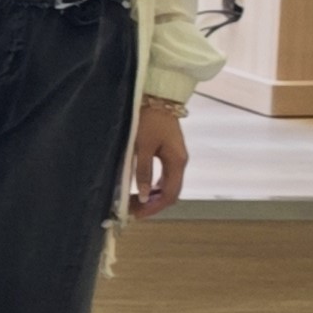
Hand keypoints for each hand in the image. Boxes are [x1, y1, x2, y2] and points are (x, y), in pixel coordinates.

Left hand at [130, 99, 188, 215]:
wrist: (158, 97)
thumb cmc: (149, 119)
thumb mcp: (142, 146)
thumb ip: (143, 170)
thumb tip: (144, 195)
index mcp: (177, 162)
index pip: (170, 194)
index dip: (154, 207)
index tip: (137, 214)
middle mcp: (180, 162)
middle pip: (170, 192)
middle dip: (152, 204)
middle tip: (132, 210)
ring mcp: (176, 157)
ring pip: (167, 185)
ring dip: (152, 196)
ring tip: (133, 201)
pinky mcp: (169, 152)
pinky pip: (164, 176)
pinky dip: (153, 185)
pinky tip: (140, 188)